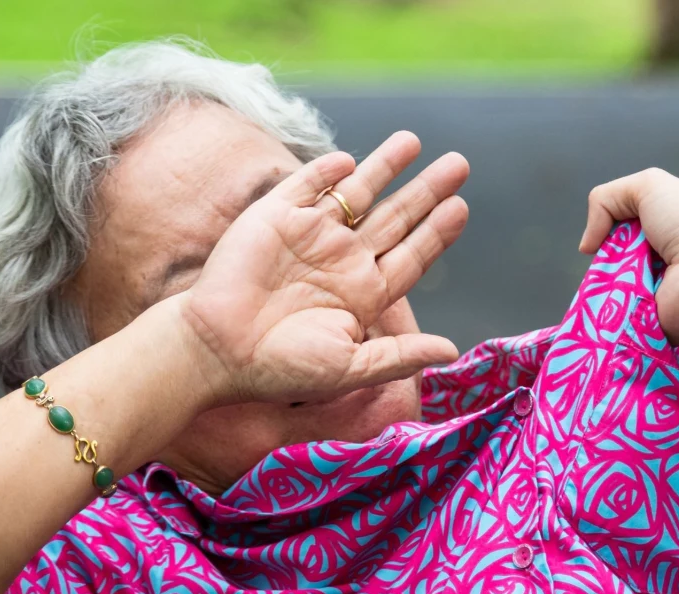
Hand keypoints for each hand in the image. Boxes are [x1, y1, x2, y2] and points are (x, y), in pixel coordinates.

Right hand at [181, 131, 469, 405]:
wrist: (216, 350)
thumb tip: (452, 351)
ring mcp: (309, 236)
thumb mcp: (350, 367)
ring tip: (414, 141)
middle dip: (427, 191)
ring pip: (358, 193)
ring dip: (386, 166)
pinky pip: (308, 185)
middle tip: (460, 164)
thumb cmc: (281, 368)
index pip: (411, 256)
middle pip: (395, 218)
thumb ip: (400, 354)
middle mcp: (341, 261)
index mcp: (363, 294)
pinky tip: (351, 158)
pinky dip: (328, 170)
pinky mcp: (275, 217)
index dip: (437, 232)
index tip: (461, 207)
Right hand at [580, 169, 678, 344]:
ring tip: (609, 288)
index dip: (606, 237)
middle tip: (610, 265)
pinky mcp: (646, 327)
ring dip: (601, 293)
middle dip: (602, 267)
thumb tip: (587, 246)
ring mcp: (649, 298)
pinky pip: (614, 325)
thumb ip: (605, 201)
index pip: (616, 239)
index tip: (605, 240)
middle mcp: (654, 266)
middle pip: (607, 269)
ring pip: (606, 298)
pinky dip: (605, 321)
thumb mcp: (648, 187)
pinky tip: (606, 313)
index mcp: (658, 235)